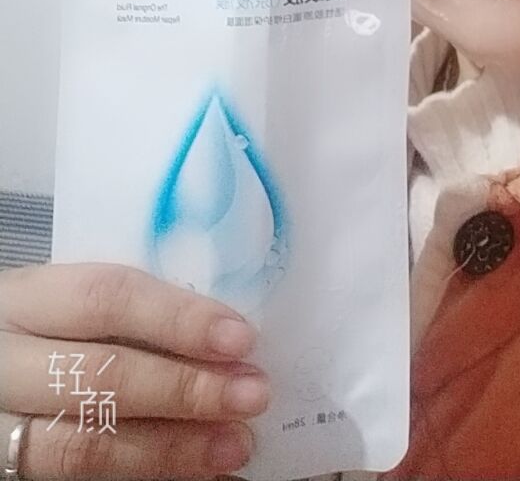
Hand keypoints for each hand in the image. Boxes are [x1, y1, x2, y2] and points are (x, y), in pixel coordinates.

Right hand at [0, 262, 270, 478]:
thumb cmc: (48, 333)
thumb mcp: (68, 308)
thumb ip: (130, 317)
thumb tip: (229, 338)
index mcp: (27, 300)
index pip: (107, 298)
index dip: (177, 318)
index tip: (240, 338)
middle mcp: (6, 364)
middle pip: (99, 376)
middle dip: (184, 389)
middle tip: (251, 395)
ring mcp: (0, 429)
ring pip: (82, 447)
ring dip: (169, 449)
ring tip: (232, 448)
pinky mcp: (8, 476)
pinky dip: (144, 479)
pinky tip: (193, 476)